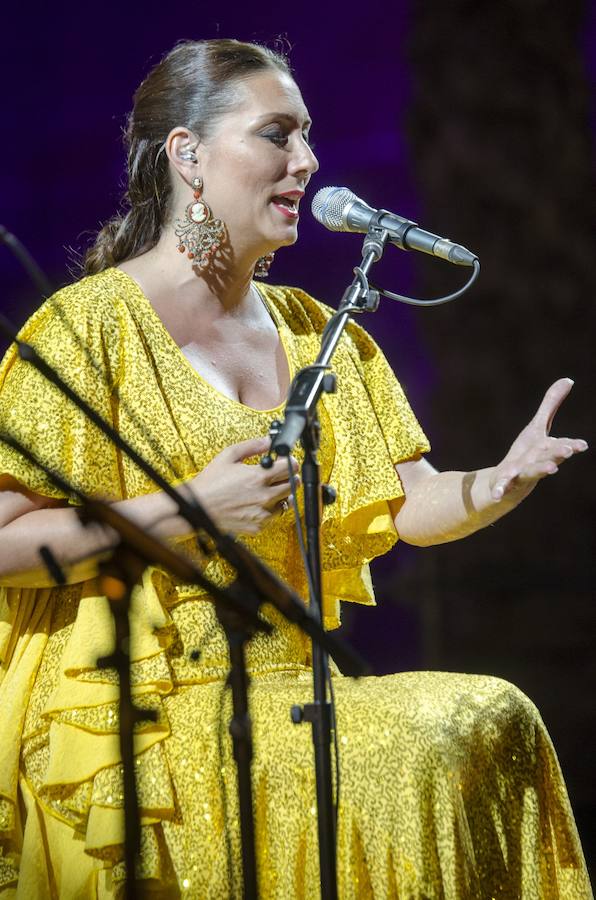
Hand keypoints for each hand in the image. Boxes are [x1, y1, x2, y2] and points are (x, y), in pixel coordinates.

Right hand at [190, 436, 298, 534]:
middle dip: (288, 476)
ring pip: (287, 501)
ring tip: (268, 489)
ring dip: (282, 494)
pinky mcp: (258, 526)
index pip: (291, 467)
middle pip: (293, 484)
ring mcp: (262, 513)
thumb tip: (268, 441)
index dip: (290, 461)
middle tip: (278, 474)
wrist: (197, 507)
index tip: (285, 462)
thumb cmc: (210, 482)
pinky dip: (270, 509)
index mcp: (259, 477)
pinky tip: (258, 502)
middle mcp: (264, 496)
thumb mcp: (228, 455)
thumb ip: (252, 445)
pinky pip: (274, 516)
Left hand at [490, 378, 587, 502]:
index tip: (582, 445)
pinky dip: (501, 490)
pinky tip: (496, 495)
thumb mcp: (537, 427)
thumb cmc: (527, 453)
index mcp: (546, 449)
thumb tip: (568, 380)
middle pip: (550, 456)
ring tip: (552, 468)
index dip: (571, 445)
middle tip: (568, 451)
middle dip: (559, 453)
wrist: (509, 482)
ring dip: (541, 469)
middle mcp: (537, 462)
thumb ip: (551, 405)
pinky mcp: (505, 483)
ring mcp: (522, 473)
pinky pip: (503, 487)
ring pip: (533, 471)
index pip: (561, 445)